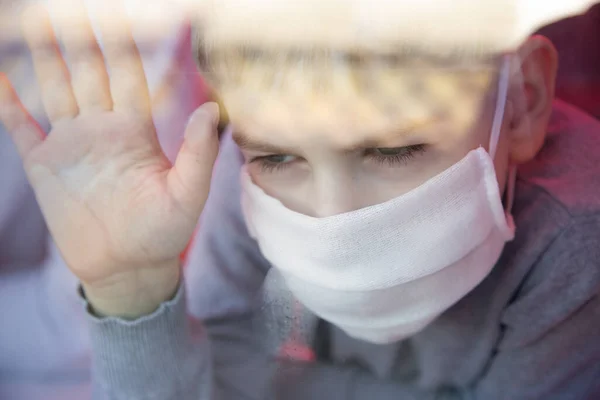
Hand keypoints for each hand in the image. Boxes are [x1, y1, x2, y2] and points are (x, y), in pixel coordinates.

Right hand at [0, 0, 219, 317]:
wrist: (127, 267)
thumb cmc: (163, 233)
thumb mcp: (187, 194)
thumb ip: (198, 152)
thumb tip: (212, 108)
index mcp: (136, 130)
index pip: (128, 74)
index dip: (121, 41)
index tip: (117, 11)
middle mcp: (103, 127)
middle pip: (89, 71)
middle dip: (81, 37)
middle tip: (71, 5)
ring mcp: (71, 143)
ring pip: (56, 87)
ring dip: (46, 56)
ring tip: (38, 20)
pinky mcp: (44, 165)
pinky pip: (21, 126)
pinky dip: (7, 102)